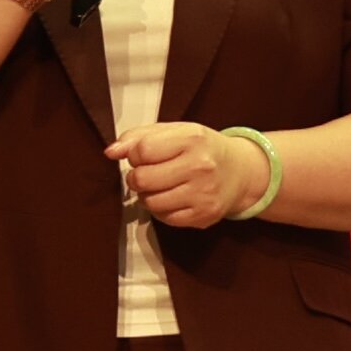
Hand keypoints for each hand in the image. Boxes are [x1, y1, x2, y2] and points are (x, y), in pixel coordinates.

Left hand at [113, 121, 267, 230]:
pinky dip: (161, 210)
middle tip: (146, 174)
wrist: (240, 171)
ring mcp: (203, 193)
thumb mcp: (174, 132)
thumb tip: (111, 152)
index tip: (143, 156)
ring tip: (159, 186)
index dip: (134, 155)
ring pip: (150, 202)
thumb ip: (138, 137)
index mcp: (191, 138)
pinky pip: (165, 218)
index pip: (142, 150)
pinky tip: (171, 198)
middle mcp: (200, 165)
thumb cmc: (201, 148)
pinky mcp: (204, 215)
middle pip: (142, 179)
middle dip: (136, 178)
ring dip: (147, 196)